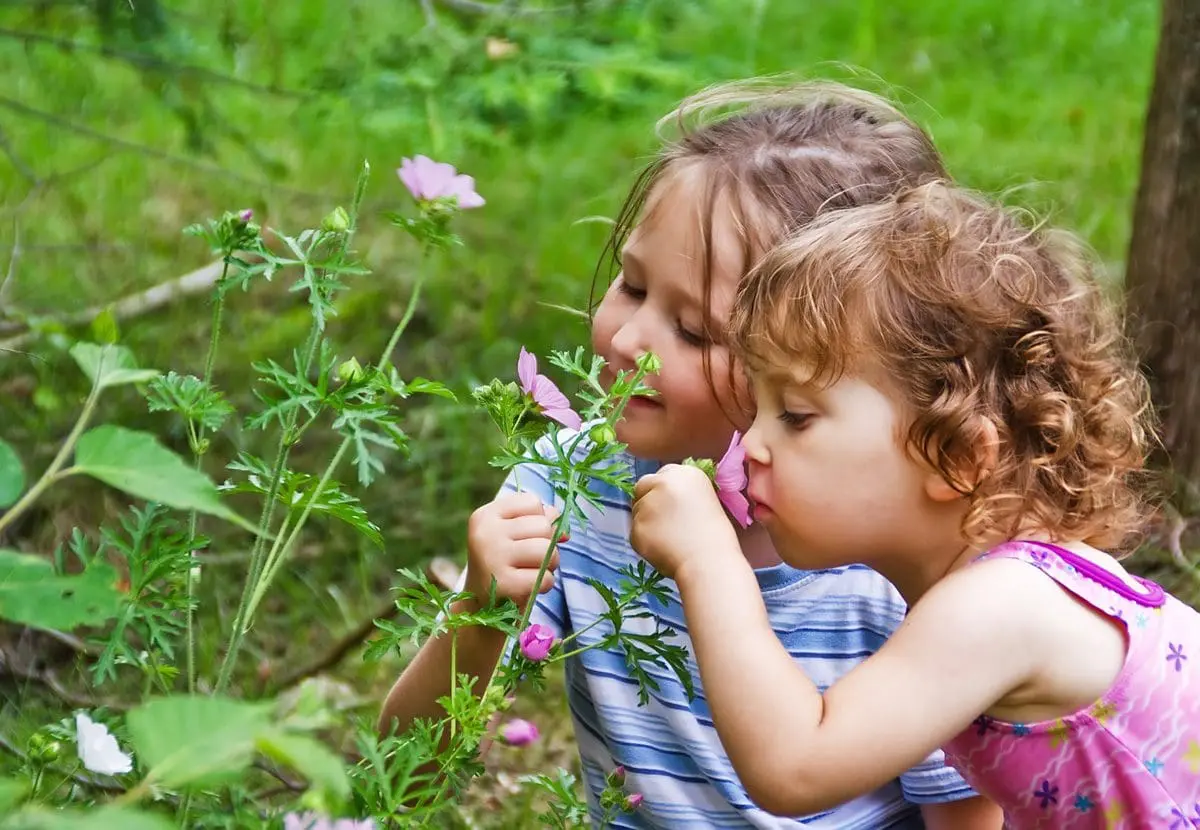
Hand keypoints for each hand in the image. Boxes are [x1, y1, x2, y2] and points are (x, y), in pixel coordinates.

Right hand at [464, 492, 561, 607]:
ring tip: (532, 572)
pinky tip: (529, 588)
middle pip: (542, 526)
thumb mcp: (515, 536)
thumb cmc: (504, 565)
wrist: (481, 608)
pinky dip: (546, 584)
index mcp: (485, 516)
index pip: (531, 502)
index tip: (524, 537)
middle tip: (530, 560)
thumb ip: (539, 521)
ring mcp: (492, 559)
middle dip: (547, 544)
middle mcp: (485, 534)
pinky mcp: (504, 585)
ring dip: (549, 564)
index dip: (538, 520)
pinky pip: (545, 577)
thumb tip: (563, 527)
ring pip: (546, 550)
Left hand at [631, 463, 740, 580]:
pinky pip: (635, 532)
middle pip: (643, 486)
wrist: (710, 562)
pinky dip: (645, 542)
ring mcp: (647, 504)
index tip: (669, 505)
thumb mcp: (705, 502)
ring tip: (671, 540)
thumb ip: (683, 494)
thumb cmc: (715, 538)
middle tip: (660, 521)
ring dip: (647, 522)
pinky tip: (664, 549)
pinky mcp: (636, 526)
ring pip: (637, 511)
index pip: (662, 474)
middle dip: (647, 499)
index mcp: (686, 473)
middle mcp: (663, 482)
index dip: (663, 490)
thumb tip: (665, 497)